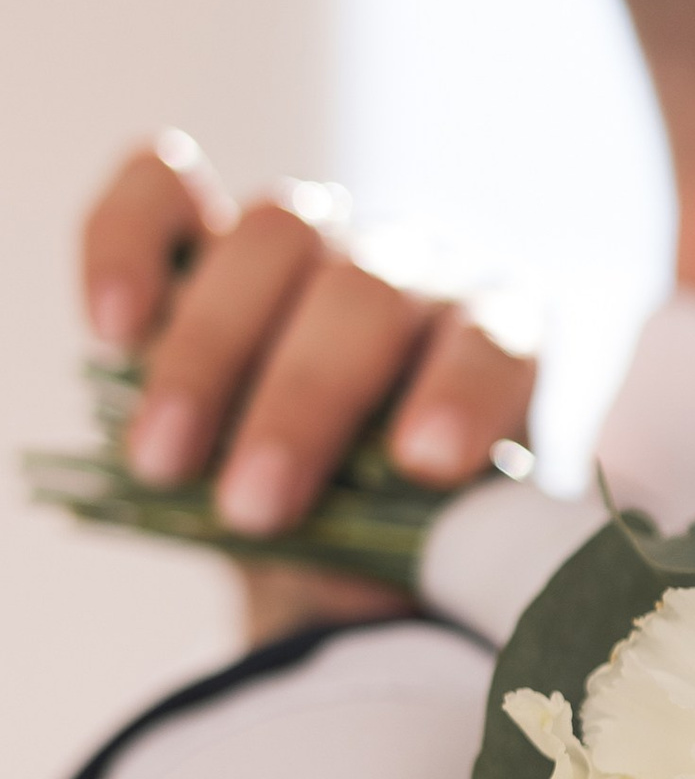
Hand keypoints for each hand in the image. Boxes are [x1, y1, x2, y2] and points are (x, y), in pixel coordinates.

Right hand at [81, 133, 538, 543]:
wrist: (323, 507)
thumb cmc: (391, 535)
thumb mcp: (421, 559)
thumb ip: (414, 559)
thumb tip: (369, 589)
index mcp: (499, 335)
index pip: (493, 341)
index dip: (460, 392)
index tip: (420, 464)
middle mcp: (413, 263)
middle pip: (366, 292)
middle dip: (302, 402)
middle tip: (251, 507)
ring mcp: (312, 231)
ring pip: (273, 236)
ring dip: (209, 352)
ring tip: (161, 461)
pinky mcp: (204, 221)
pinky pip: (161, 190)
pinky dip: (125, 244)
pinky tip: (111, 329)